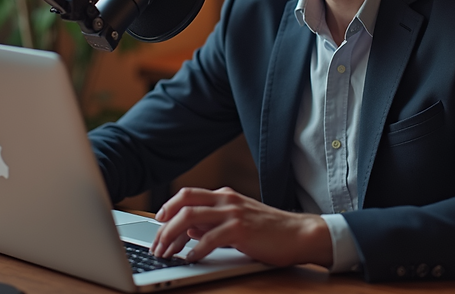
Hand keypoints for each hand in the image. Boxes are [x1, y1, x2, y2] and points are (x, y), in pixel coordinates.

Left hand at [150, 186, 332, 267]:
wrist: (299, 234)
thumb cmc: (269, 232)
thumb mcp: (237, 223)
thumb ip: (213, 224)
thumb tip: (189, 231)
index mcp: (224, 196)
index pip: (187, 196)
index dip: (168, 209)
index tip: (157, 225)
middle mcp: (226, 199)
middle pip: (184, 201)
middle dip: (164, 223)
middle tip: (156, 244)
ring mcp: (233, 213)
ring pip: (191, 217)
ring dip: (173, 236)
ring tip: (166, 253)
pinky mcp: (240, 229)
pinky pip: (209, 238)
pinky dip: (196, 249)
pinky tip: (190, 259)